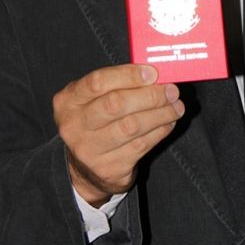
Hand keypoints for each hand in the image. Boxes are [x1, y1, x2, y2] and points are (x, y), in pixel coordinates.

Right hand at [53, 64, 183, 205]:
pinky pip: (141, 145)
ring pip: (132, 126)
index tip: (152, 73)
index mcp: (67, 101)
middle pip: (116, 104)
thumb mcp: (92, 100)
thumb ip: (116, 83)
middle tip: (171, 90)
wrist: (84, 170)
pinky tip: (168, 123)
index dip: (128, 75)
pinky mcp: (108, 169)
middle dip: (150, 95)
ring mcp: (89, 150)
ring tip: (176, 106)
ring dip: (160, 114)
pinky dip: (160, 131)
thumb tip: (153, 74)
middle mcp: (73, 126)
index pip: (98, 82)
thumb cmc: (95, 122)